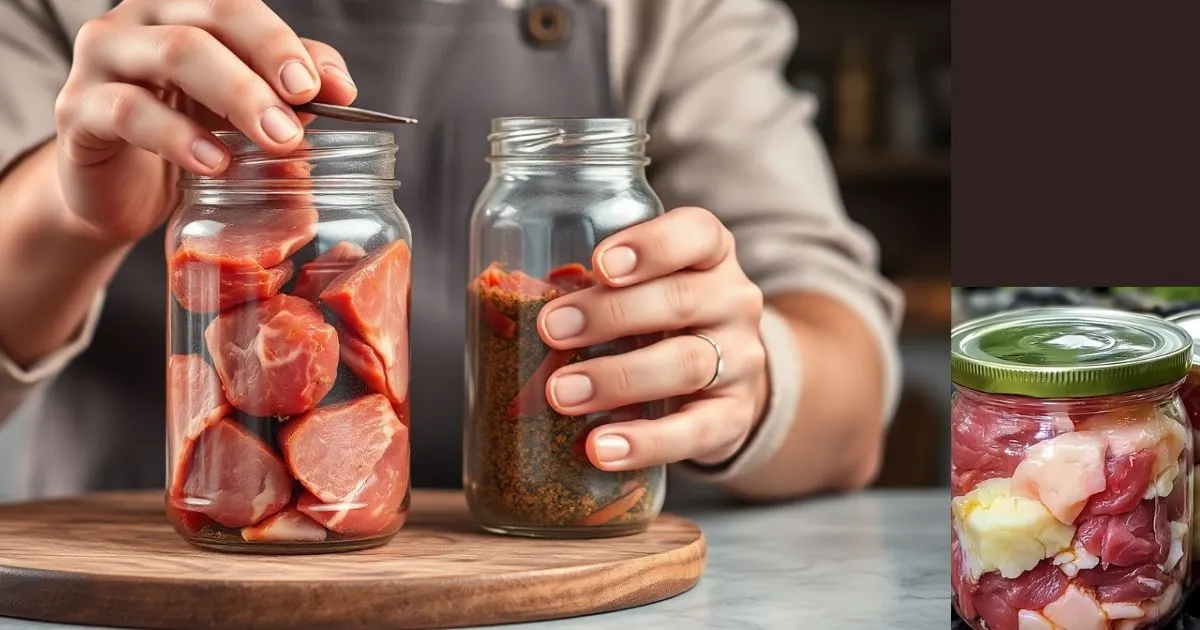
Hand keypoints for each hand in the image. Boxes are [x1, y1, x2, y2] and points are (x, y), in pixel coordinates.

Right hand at [52, 0, 356, 245]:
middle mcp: (141, 19)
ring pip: (176, 53)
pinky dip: (180, 137)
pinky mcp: (78, 109)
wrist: (120, 192)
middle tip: (304, 112)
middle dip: (269, 62)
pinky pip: (130, 110)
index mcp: (184, 8)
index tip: (332, 91)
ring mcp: (104, 58)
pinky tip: (216, 163)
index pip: (240, 6)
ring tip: (278, 140)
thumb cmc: (188, 135)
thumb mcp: (245, 109)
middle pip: (213, 18)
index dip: (286, 43)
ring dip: (238, 95)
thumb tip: (342, 89)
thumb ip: (288, 88)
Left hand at [537, 206, 768, 470]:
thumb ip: (589, 286)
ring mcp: (739, 360)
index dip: (651, 245)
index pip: (697, 233)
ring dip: (617, 379)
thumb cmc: (658, 323)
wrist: (721, 382)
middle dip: (610, 314)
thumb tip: (496, 299)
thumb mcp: (639, 290)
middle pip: (680, 299)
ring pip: (686, 364)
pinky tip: (601, 447)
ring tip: (561, 394)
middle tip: (550, 330)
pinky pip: (694, 432)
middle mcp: (732, 300)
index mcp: (707, 255)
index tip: (600, 263)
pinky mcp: (732, 418)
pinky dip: (645, 442)